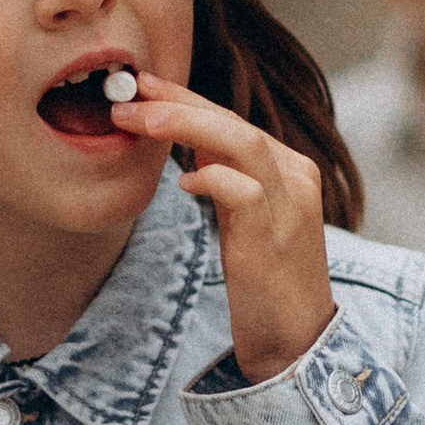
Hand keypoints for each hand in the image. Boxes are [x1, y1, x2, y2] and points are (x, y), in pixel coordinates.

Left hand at [119, 77, 335, 381]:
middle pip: (236, 122)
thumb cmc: (265, 279)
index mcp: (289, 167)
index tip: (144, 85)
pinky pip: (243, 191)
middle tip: (128, 96)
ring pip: (242, 143)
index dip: (186, 99)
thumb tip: (189, 137)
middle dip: (178, 104)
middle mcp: (296, 177)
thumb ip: (225, 174)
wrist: (295, 339)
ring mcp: (290, 205)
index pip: (233, 119)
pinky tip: (184, 182)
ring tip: (141, 120)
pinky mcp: (276, 234)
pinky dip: (210, 178)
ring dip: (186, 125)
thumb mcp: (244, 216)